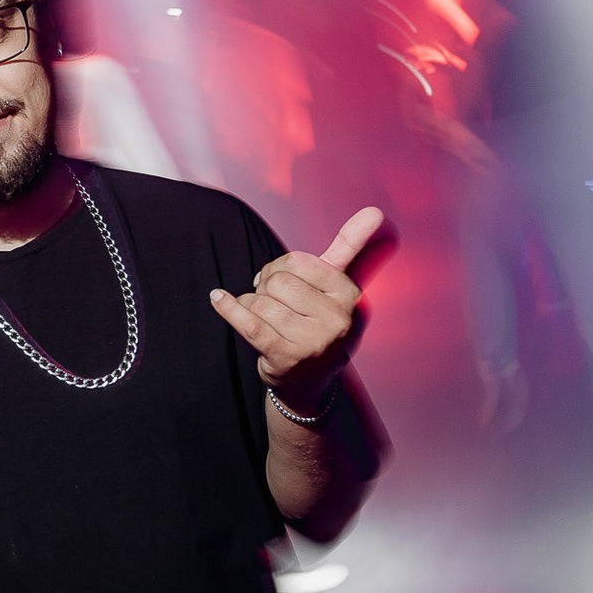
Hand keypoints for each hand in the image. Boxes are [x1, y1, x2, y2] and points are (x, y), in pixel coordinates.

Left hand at [210, 207, 391, 409]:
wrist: (310, 381)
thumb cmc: (319, 322)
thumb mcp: (337, 287)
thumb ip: (351, 247)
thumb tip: (375, 211)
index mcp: (350, 295)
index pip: (297, 262)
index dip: (281, 268)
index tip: (283, 281)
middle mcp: (338, 319)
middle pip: (277, 281)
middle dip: (265, 288)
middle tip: (273, 304)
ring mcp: (314, 341)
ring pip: (260, 301)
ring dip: (251, 305)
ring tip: (263, 318)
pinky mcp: (286, 357)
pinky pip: (248, 322)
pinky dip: (228, 308)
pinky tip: (217, 298)